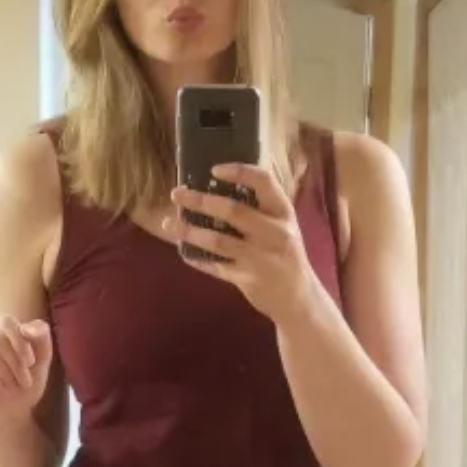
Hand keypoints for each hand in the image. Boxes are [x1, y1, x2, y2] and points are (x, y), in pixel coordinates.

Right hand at [0, 312, 52, 430]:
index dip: (21, 343)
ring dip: (5, 373)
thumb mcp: (40, 360)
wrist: (8, 415)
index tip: (31, 362)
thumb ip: (41, 338)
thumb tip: (30, 327)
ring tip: (13, 387)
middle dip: (15, 363)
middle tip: (24, 381)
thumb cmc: (20, 384)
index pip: (5, 322)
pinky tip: (1, 391)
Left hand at [166, 165, 315, 323]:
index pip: (264, 182)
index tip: (214, 169)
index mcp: (283, 212)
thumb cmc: (285, 254)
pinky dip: (197, 258)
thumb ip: (260, 207)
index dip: (239, 171)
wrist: (298, 297)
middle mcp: (274, 233)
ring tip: (168, 223)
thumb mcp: (282, 226)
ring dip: (189, 231)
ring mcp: (260, 258)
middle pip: (233, 211)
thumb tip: (218, 185)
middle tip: (177, 193)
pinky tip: (183, 251)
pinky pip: (215, 265)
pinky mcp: (247, 279)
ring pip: (218, 241)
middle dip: (200, 200)